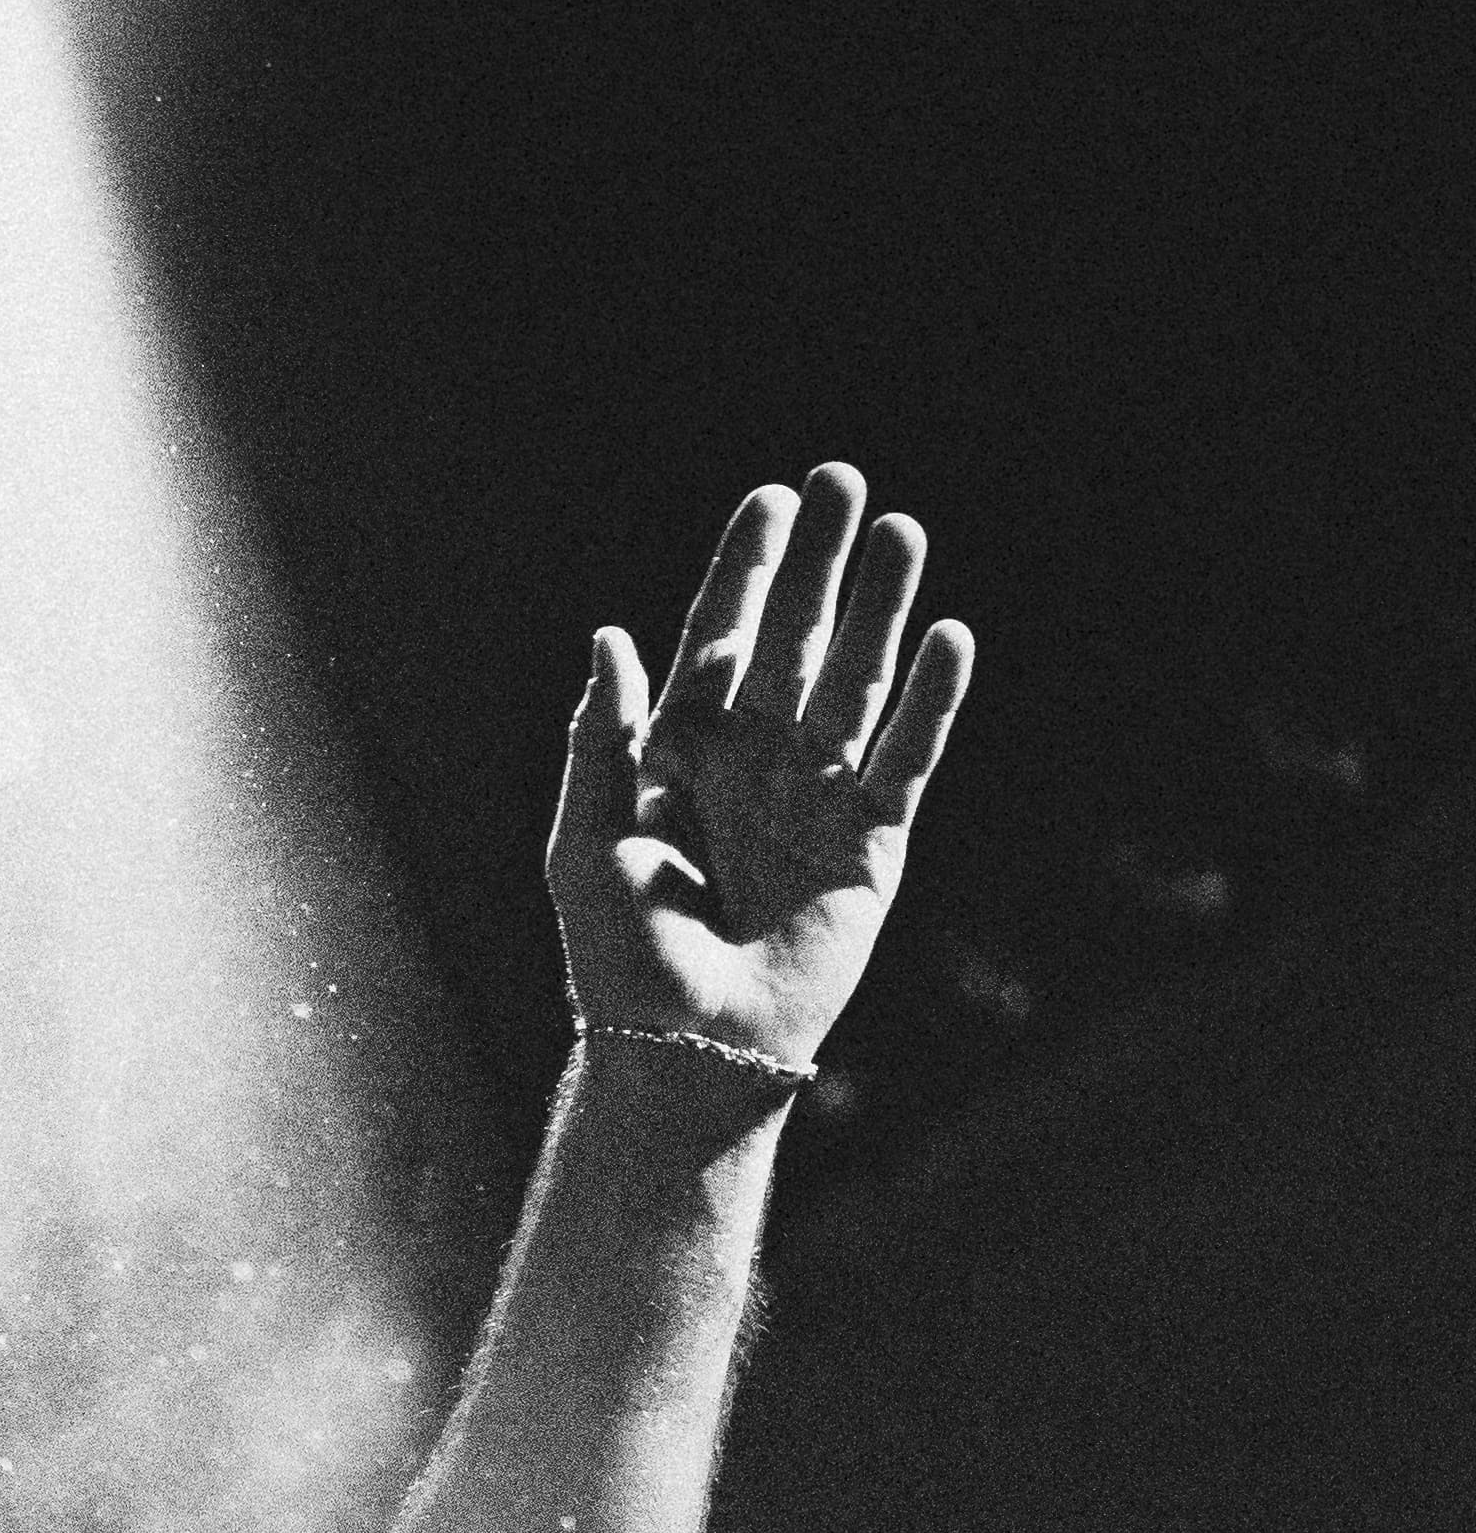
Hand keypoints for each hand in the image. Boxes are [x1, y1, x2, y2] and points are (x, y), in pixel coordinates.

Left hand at [550, 462, 972, 1076]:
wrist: (687, 1050)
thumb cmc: (620, 957)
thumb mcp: (585, 839)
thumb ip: (599, 738)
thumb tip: (611, 636)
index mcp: (679, 754)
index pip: (719, 640)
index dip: (745, 571)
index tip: (770, 500)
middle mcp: (753, 763)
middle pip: (795, 640)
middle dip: (819, 564)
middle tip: (844, 482)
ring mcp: (816, 798)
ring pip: (855, 682)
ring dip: (879, 610)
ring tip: (904, 532)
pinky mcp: (871, 844)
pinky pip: (906, 757)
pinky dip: (928, 700)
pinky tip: (947, 636)